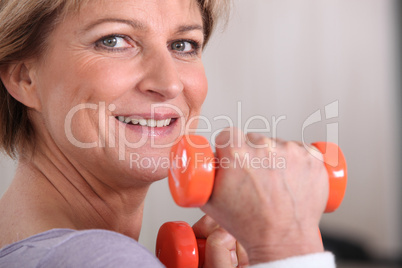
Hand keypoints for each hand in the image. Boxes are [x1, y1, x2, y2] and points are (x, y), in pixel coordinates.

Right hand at [201, 128, 328, 263]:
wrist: (283, 240)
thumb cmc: (250, 225)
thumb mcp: (209, 202)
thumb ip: (202, 177)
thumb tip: (199, 164)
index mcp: (236, 154)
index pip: (229, 134)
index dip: (229, 147)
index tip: (234, 157)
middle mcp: (264, 147)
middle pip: (254, 139)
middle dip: (253, 154)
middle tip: (256, 178)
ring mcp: (291, 151)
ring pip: (278, 144)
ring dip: (276, 158)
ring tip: (276, 183)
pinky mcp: (312, 157)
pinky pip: (300, 149)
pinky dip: (297, 161)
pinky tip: (292, 179)